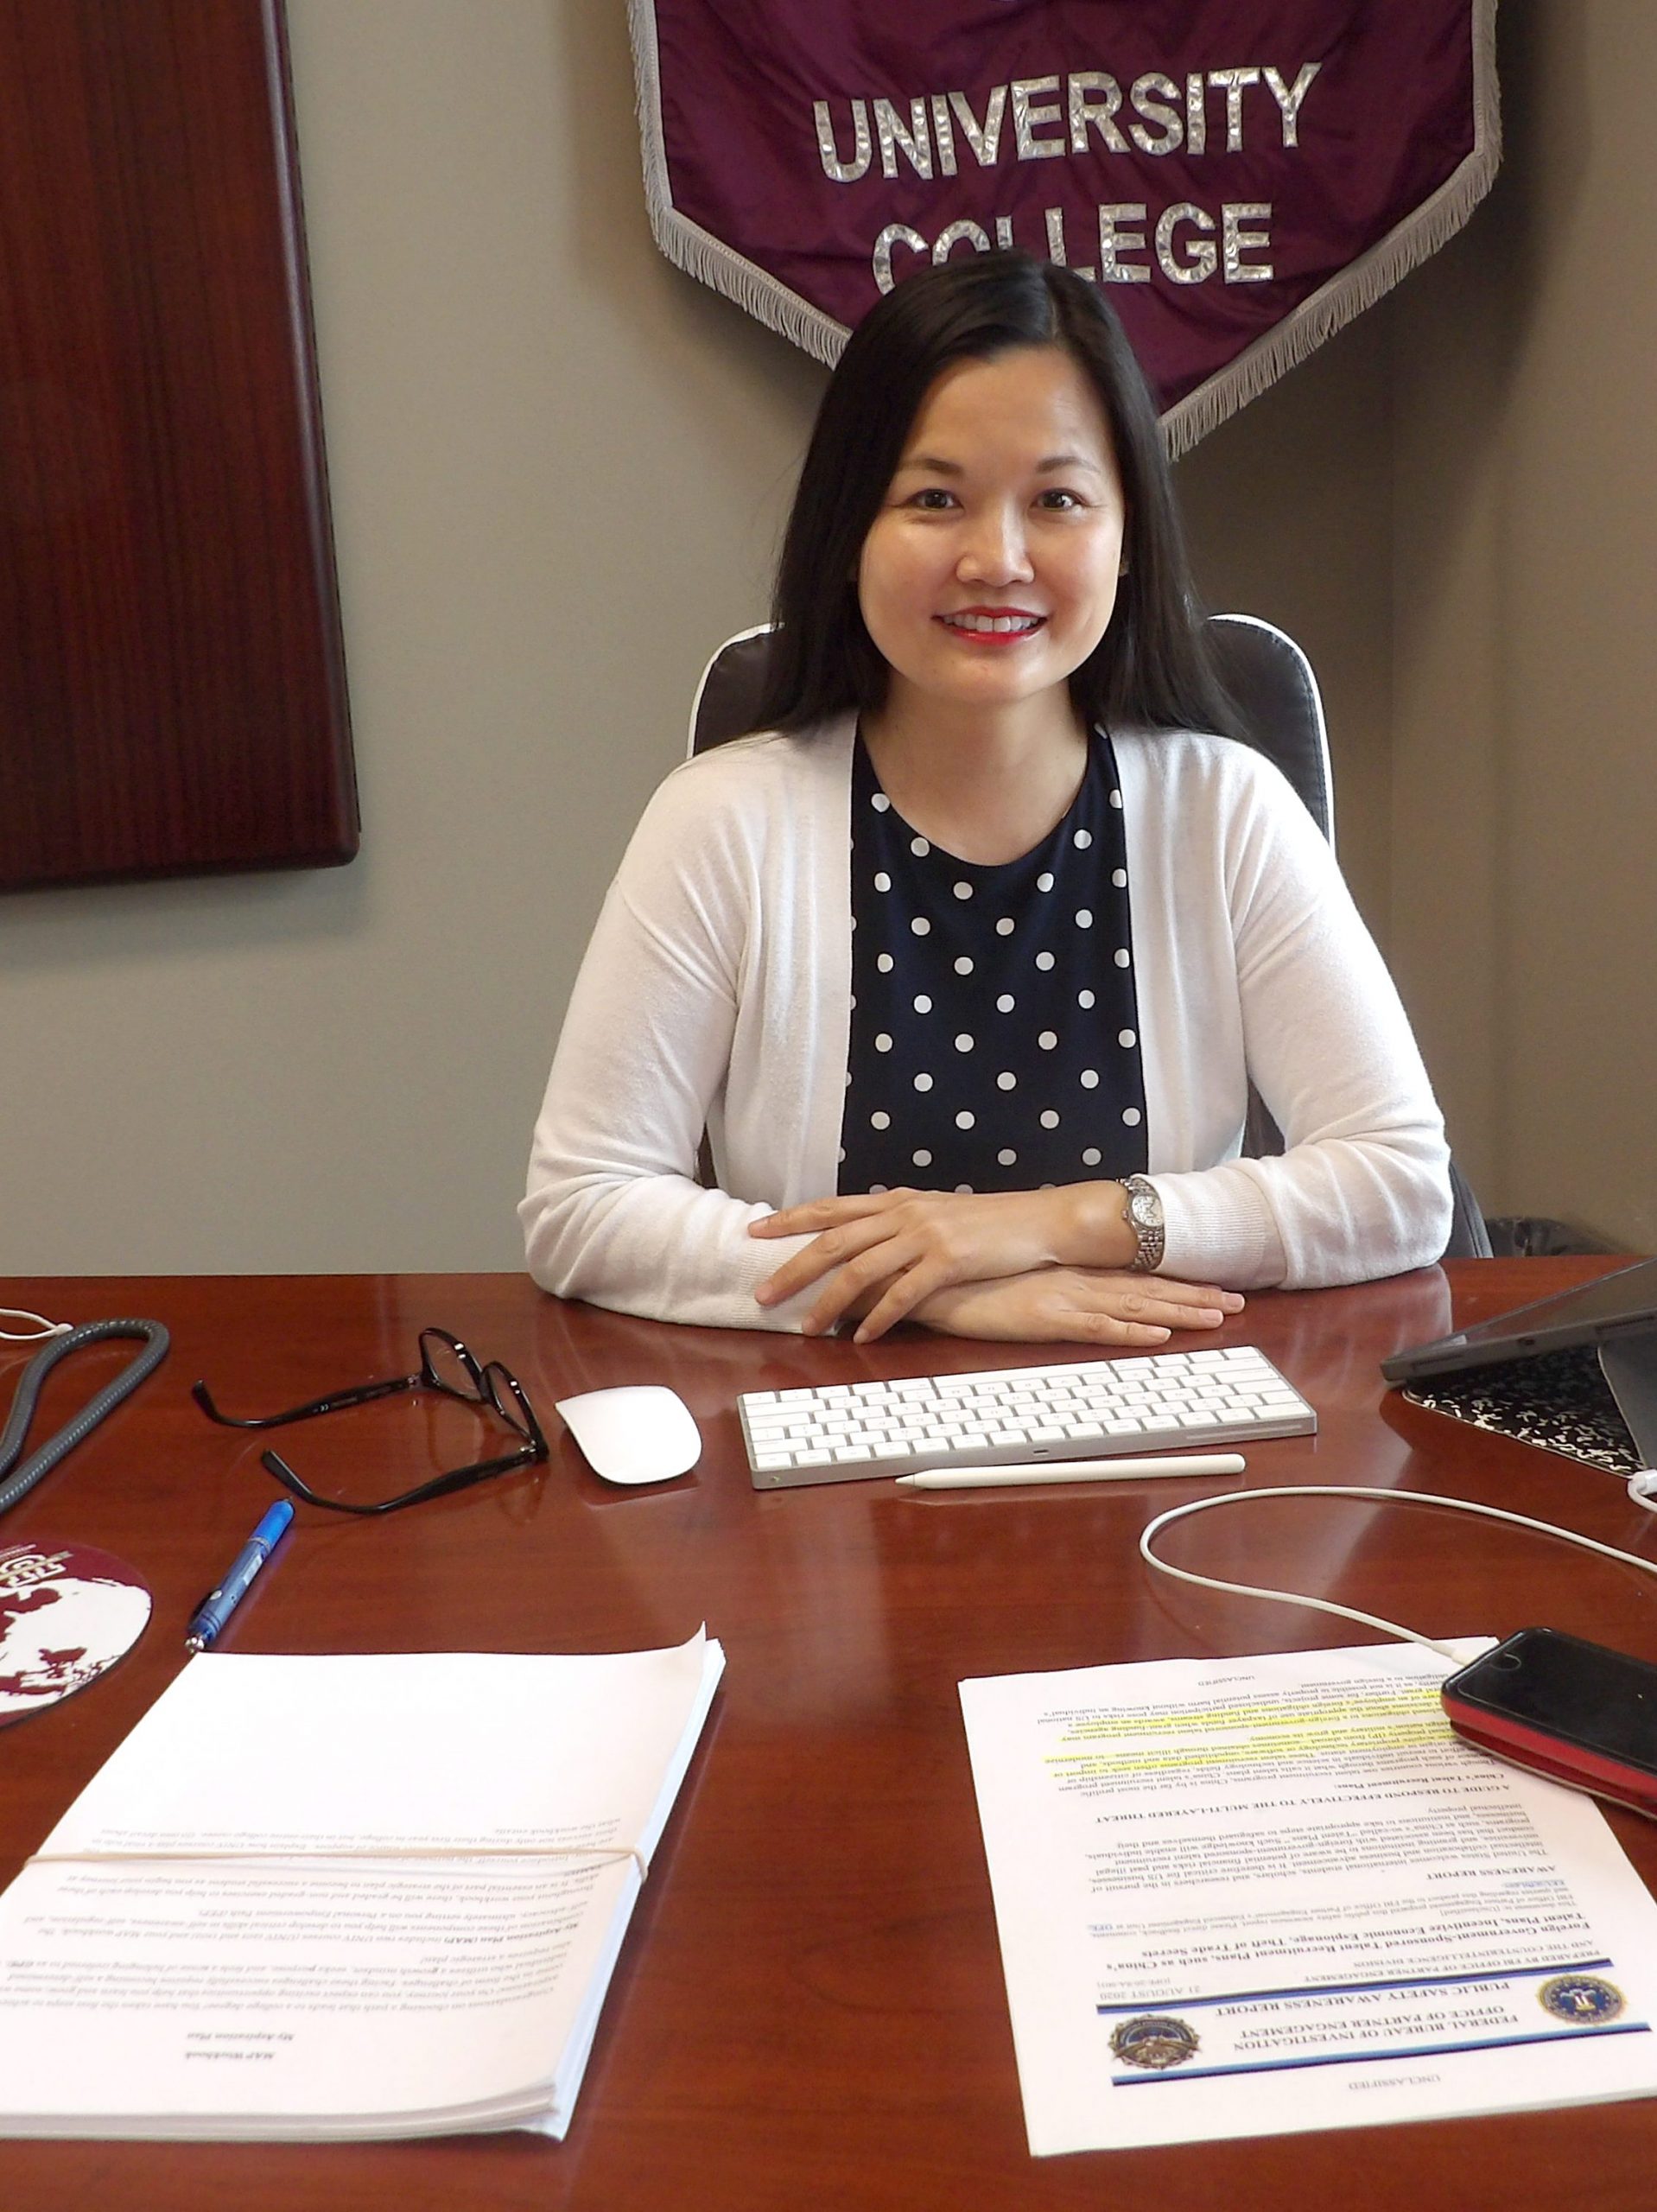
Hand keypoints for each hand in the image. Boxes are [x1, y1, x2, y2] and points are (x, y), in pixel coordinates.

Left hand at [753, 1185, 1123, 1339]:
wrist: (1038, 1220)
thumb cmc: (987, 1223)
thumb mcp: (936, 1213)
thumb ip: (898, 1225)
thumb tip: (862, 1244)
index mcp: (897, 1199)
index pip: (832, 1207)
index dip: (791, 1219)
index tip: (755, 1231)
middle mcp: (904, 1213)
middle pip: (834, 1240)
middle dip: (793, 1268)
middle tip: (763, 1293)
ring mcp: (925, 1235)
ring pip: (861, 1270)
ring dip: (828, 1301)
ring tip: (805, 1326)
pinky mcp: (948, 1261)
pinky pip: (903, 1294)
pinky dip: (878, 1318)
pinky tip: (861, 1337)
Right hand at [909, 1268, 1243, 1346]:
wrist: (935, 1277)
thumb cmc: (973, 1280)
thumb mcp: (1019, 1280)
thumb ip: (1047, 1286)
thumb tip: (1070, 1292)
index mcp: (1073, 1274)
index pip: (1138, 1279)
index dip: (1178, 1284)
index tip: (1213, 1289)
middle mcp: (1077, 1282)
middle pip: (1147, 1290)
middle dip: (1195, 1297)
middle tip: (1237, 1301)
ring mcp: (1064, 1299)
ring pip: (1134, 1307)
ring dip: (1177, 1313)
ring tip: (1217, 1316)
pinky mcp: (1044, 1319)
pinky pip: (1095, 1329)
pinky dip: (1128, 1333)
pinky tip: (1156, 1335)